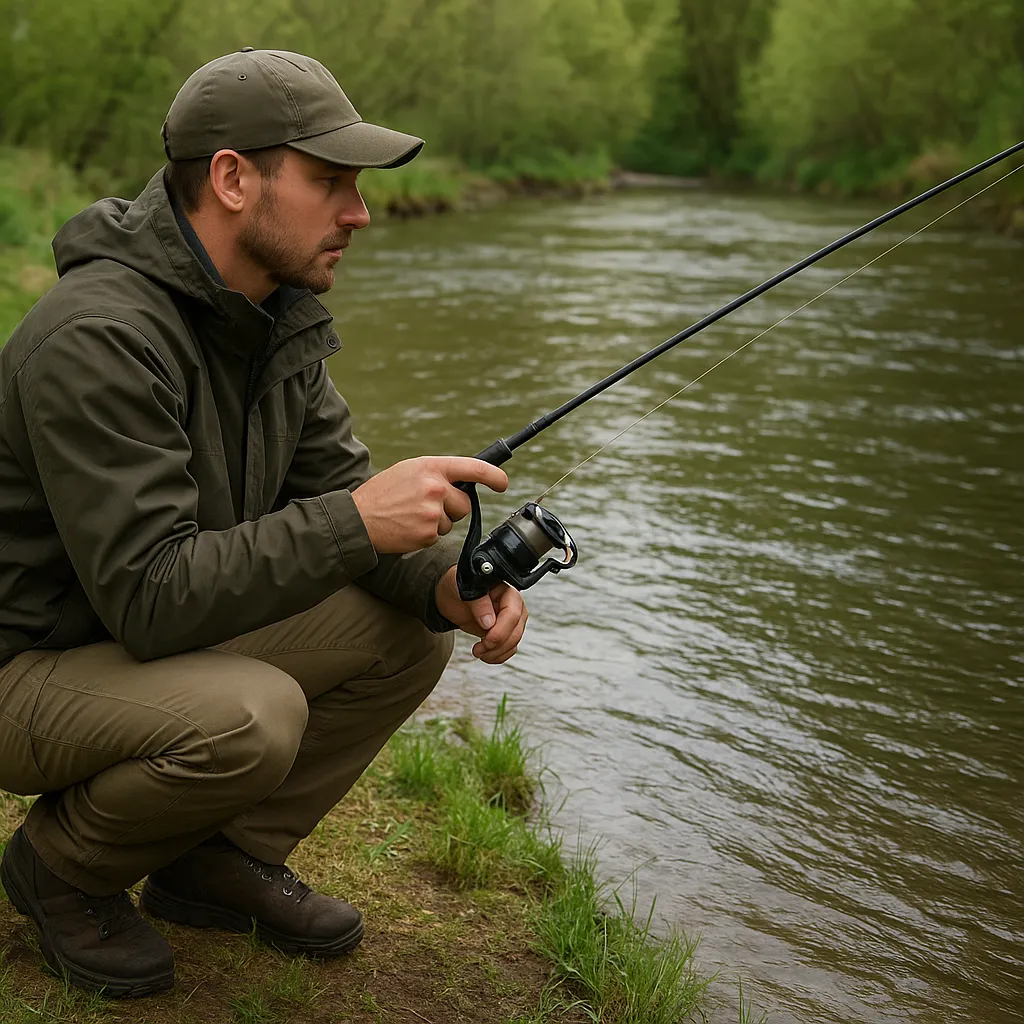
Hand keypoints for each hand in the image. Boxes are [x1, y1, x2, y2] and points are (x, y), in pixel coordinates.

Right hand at [351, 456, 506, 553]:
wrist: (358, 518)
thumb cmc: (384, 493)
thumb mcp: (409, 471)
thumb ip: (435, 473)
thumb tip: (462, 482)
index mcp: (430, 467)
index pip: (472, 467)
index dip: (493, 476)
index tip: (503, 483)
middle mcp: (435, 487)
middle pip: (464, 503)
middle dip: (452, 508)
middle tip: (425, 506)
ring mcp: (432, 512)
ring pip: (452, 522)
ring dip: (437, 522)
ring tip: (411, 515)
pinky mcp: (428, 534)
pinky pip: (438, 536)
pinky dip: (426, 535)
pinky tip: (408, 527)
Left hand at [435, 565, 528, 663]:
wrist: (453, 596)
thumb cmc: (459, 587)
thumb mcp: (464, 589)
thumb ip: (478, 602)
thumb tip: (489, 622)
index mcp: (507, 591)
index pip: (513, 614)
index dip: (500, 631)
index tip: (485, 640)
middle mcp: (514, 605)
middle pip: (515, 632)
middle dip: (496, 645)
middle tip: (478, 650)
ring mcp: (512, 620)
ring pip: (513, 643)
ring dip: (496, 653)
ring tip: (478, 652)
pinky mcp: (506, 631)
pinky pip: (509, 648)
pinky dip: (498, 656)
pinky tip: (485, 654)